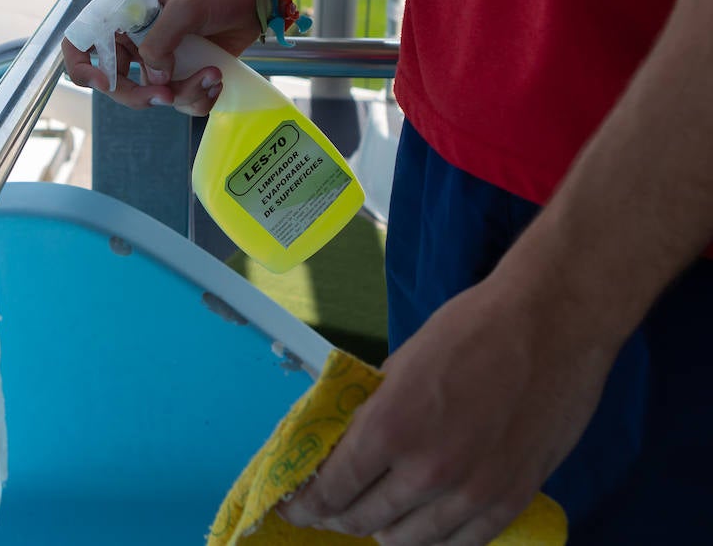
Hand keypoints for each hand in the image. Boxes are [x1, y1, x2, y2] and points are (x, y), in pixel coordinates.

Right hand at [61, 0, 260, 114]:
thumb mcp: (185, 7)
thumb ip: (161, 40)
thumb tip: (153, 78)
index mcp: (123, 18)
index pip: (80, 45)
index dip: (83, 68)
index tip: (105, 84)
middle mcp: (135, 42)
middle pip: (116, 84)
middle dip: (142, 96)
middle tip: (169, 96)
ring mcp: (158, 62)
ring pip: (154, 96)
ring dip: (184, 94)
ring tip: (212, 75)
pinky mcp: (182, 76)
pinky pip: (180, 102)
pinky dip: (200, 97)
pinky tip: (216, 79)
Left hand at [279, 274, 616, 544]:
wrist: (551, 324)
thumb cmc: (472, 329)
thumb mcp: (400, 364)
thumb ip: (373, 412)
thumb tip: (348, 444)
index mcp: (389, 428)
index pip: (332, 488)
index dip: (307, 504)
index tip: (296, 508)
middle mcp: (427, 471)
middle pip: (364, 518)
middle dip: (340, 516)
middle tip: (332, 510)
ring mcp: (473, 492)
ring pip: (410, 540)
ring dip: (386, 531)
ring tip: (378, 519)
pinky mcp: (512, 500)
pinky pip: (462, 543)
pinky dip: (437, 538)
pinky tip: (425, 527)